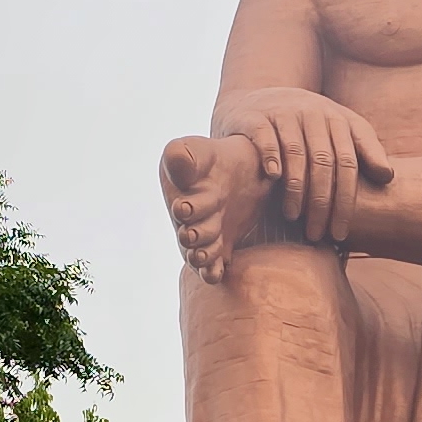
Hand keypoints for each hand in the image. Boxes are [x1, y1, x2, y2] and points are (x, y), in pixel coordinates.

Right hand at [161, 133, 272, 283]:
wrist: (245, 171)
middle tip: (192, 233)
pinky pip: (214, 266)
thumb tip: (175, 157)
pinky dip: (212, 271)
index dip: (183, 209)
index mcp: (182, 196)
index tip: (184, 206)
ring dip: (200, 255)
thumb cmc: (216, 158)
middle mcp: (191, 220)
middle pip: (189, 233)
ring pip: (200, 253)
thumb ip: (184, 155)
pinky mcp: (221, 247)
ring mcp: (206, 234)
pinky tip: (216, 271)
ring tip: (202, 254)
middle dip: (192, 234)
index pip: (181, 206)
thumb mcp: (199, 150)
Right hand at [227, 87, 392, 242]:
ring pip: (295, 153)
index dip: (346, 200)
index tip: (341, 232)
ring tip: (293, 217)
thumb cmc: (309, 124)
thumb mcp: (341, 130)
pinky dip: (270, 155)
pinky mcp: (256, 115)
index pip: (348, 163)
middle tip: (316, 234)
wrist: (264, 99)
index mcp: (338, 120)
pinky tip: (273, 177)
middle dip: (321, 203)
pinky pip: (265, 135)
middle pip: (323, 162)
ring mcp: (284, 112)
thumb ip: (365, 150)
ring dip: (296, 188)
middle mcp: (313, 113)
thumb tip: (388, 176)